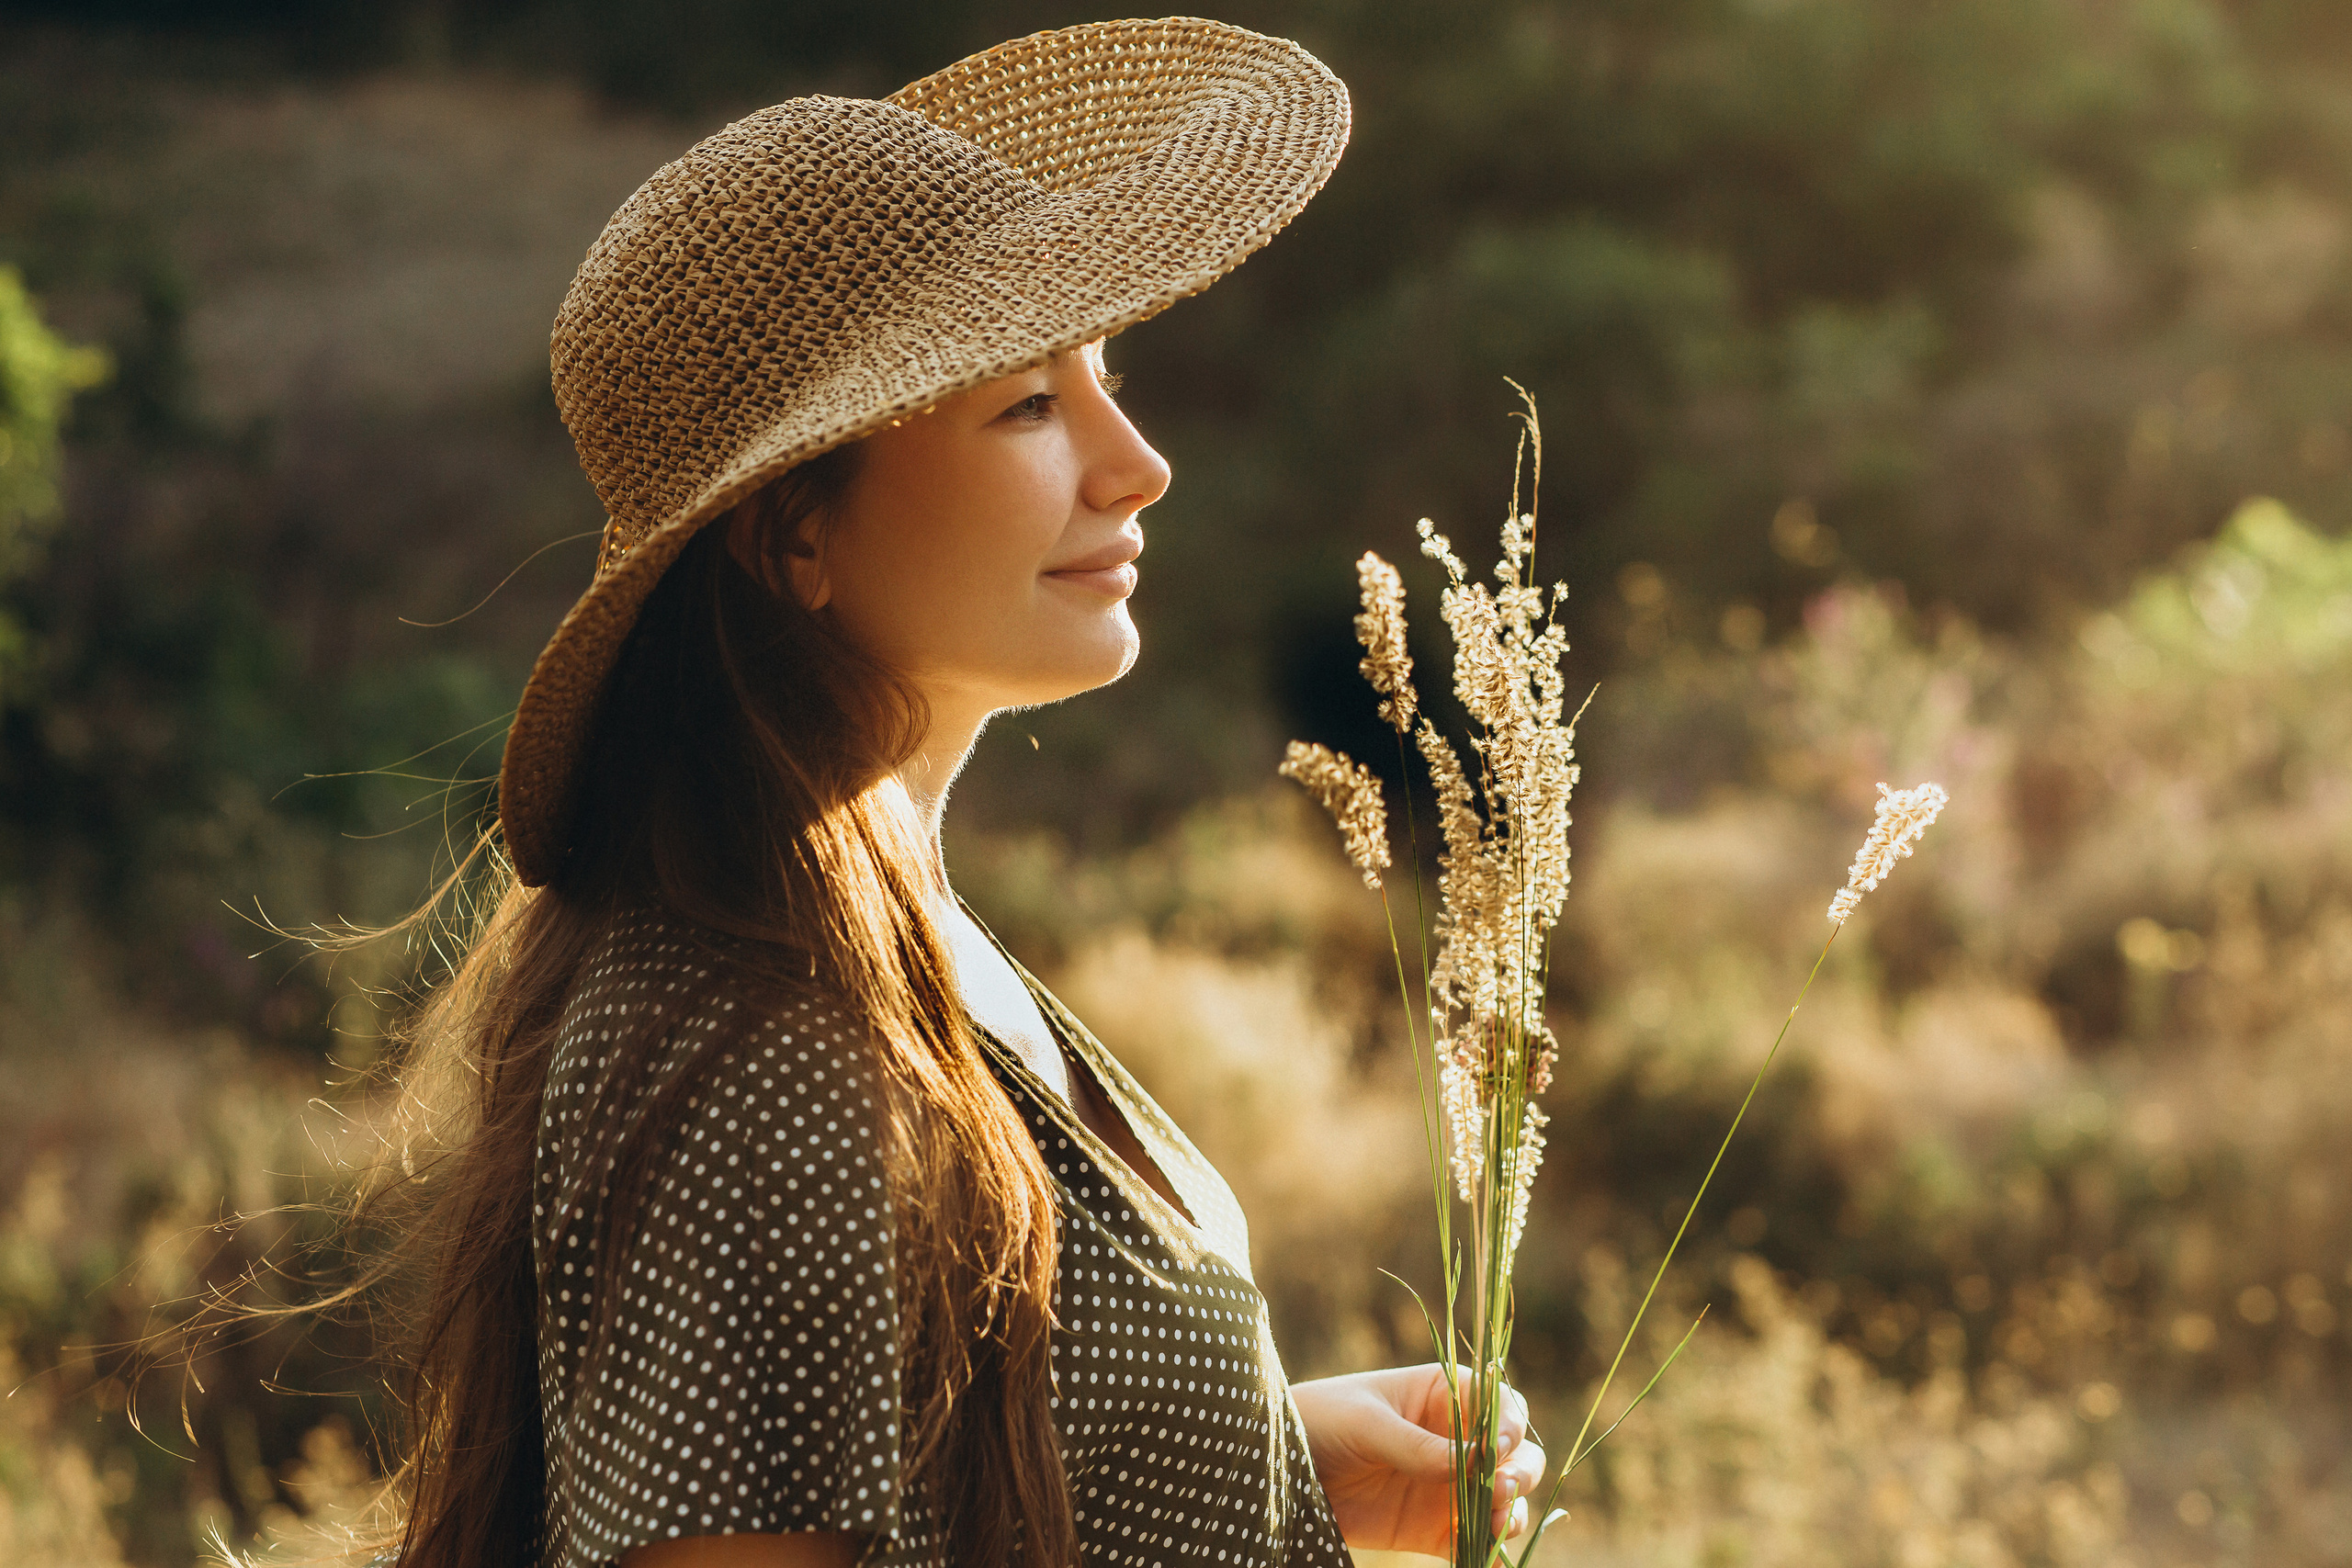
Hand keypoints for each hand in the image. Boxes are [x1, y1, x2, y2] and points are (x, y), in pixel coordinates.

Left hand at [1289, 1363, 1546, 1555]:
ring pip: (1505, 1501)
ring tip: (1500, 1525)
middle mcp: (1456, 1441)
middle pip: (1515, 1454)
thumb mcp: (1365, 1423)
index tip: (1498, 1447)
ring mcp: (1449, 1487)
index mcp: (1443, 1396)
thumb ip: (1415, 1445)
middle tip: (1502, 1487)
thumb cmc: (1321, 1419)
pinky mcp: (1436, 1529)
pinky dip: (1490, 1556)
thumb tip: (1474, 1462)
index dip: (1510, 1424)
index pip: (1498, 1403)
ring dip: (1513, 1513)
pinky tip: (1492, 1564)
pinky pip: (1475, 1544)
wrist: (1281, 1467)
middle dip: (1521, 1471)